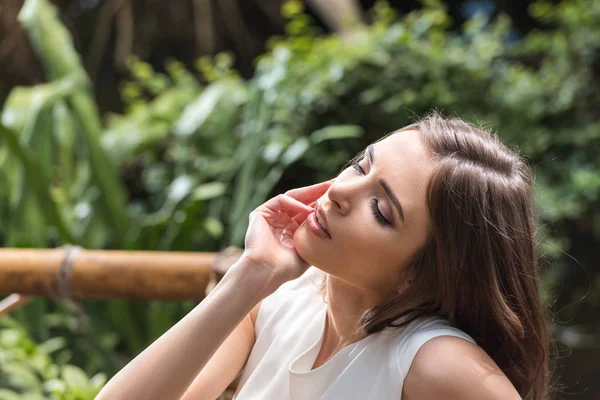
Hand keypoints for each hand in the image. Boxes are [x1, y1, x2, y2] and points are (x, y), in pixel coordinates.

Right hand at [239, 180, 332, 294]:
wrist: (266, 273)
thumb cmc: (286, 268)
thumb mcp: (309, 251)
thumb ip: (318, 239)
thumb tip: (339, 231)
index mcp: (292, 228)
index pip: (309, 210)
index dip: (324, 203)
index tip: (341, 197)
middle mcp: (281, 219)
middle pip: (303, 200)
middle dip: (319, 192)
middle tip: (336, 183)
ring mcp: (271, 215)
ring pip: (293, 197)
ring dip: (310, 192)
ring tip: (327, 189)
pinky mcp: (261, 213)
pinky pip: (280, 201)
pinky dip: (294, 202)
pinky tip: (308, 209)